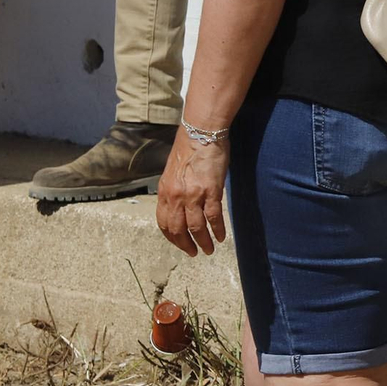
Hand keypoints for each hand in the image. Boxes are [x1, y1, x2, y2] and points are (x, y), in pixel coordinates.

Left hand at [156, 130, 228, 256]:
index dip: (172, 237)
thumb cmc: (190, 148)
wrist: (201, 132)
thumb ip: (175, 190)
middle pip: (178, 229)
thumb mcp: (174, 172)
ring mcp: (193, 195)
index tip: (180, 244)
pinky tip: (222, 237)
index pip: (164, 223)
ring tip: (209, 249)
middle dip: (186, 245)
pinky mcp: (211, 191)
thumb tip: (179, 204)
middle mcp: (175, 196)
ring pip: (196, 227)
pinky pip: (213, 217)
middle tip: (194, 253)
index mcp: (165, 192)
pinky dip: (218, 230)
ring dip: (203, 242)